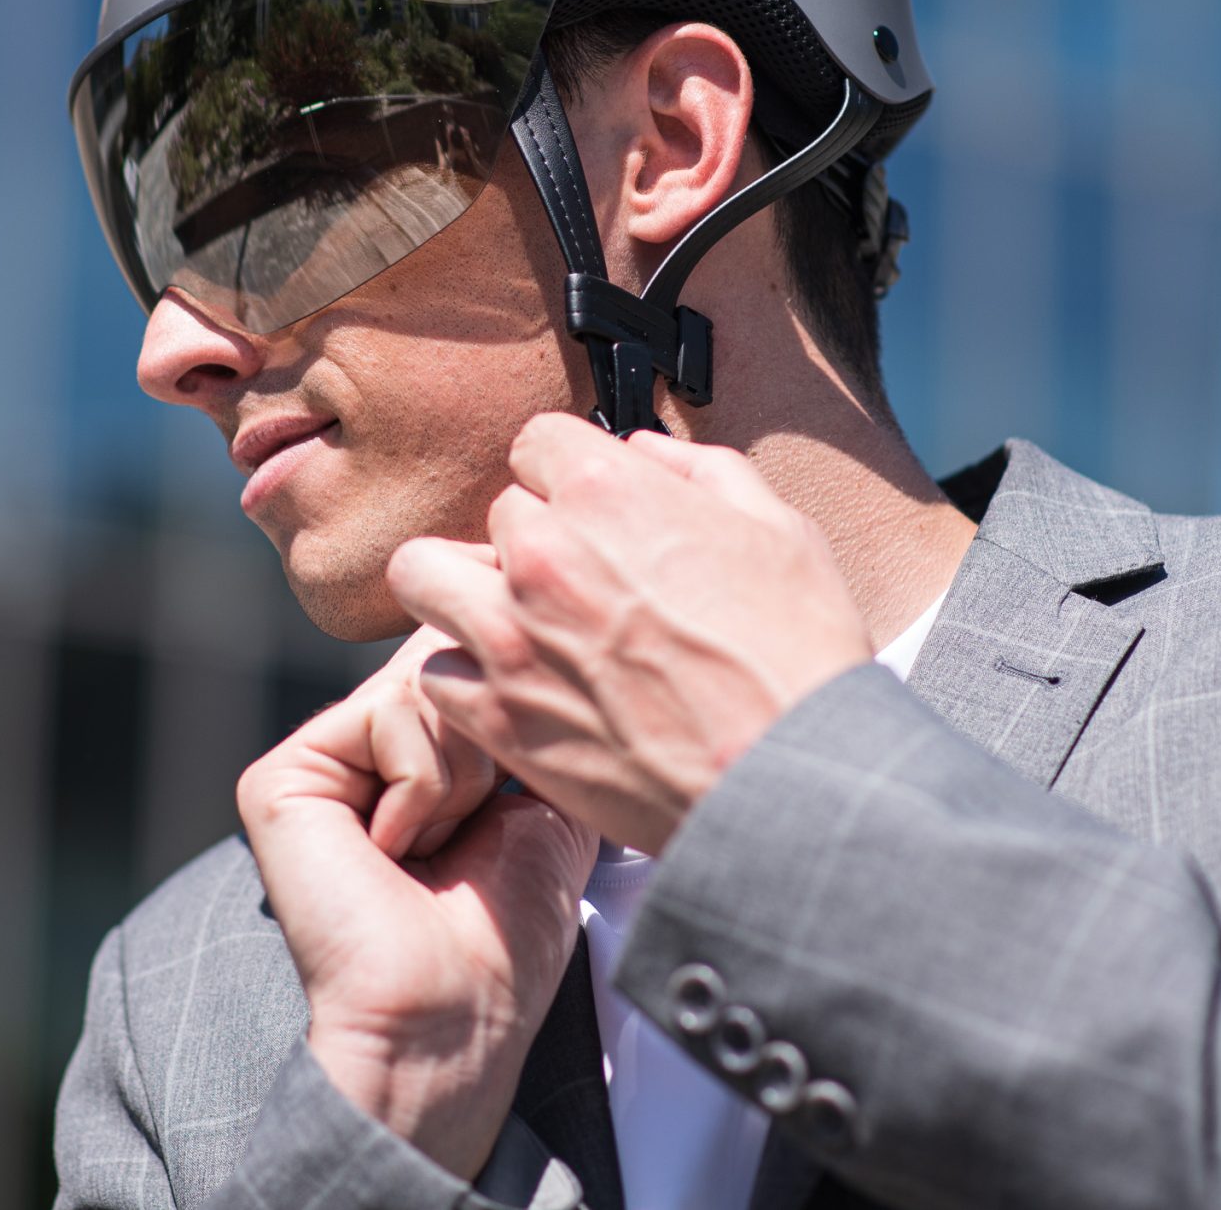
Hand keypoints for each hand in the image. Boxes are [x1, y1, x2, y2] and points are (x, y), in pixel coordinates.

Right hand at [236, 629, 596, 1178]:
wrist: (453, 1012)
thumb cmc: (503, 933)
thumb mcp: (542, 798)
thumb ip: (523, 715)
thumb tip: (528, 637)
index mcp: (413, 754)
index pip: (464, 661)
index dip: (509, 694)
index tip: (519, 784)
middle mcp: (359, 747)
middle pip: (448, 659)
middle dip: (491, 745)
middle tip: (470, 837)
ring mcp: (317, 759)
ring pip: (424, 683)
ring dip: (461, 778)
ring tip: (431, 851)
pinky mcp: (282, 775)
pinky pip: (388, 714)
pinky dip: (422, 787)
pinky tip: (393, 854)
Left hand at [389, 413, 875, 853]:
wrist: (790, 780)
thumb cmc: (797, 658)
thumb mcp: (778, 530)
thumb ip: (699, 471)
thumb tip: (642, 450)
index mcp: (608, 492)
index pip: (537, 441)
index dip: (568, 474)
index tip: (588, 509)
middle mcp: (545, 553)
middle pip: (497, 513)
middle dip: (535, 539)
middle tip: (577, 585)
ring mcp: (510, 636)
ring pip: (423, 574)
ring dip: (462, 589)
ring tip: (509, 621)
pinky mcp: (497, 717)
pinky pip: (433, 672)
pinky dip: (465, 680)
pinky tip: (516, 693)